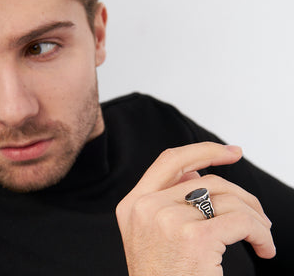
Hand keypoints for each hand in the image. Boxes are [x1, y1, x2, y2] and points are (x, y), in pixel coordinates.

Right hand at [115, 142, 275, 275]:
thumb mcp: (152, 236)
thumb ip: (169, 200)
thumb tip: (196, 176)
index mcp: (133, 204)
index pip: (169, 161)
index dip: (202, 150)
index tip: (231, 151)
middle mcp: (146, 207)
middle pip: (205, 180)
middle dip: (241, 193)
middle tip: (259, 214)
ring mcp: (166, 220)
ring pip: (226, 198)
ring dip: (254, 215)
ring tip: (262, 235)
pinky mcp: (193, 238)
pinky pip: (240, 220)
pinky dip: (261, 232)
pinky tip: (264, 248)